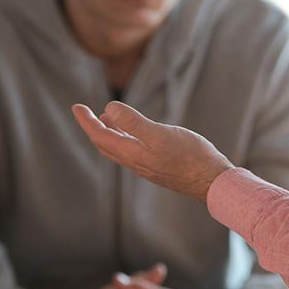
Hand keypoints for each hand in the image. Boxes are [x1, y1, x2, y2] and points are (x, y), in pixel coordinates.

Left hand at [72, 102, 232, 202]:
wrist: (212, 182)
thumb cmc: (191, 157)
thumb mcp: (161, 135)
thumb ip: (134, 123)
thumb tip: (108, 109)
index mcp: (132, 154)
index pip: (100, 137)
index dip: (86, 121)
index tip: (76, 106)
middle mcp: (135, 162)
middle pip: (104, 144)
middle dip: (92, 127)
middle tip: (83, 111)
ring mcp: (146, 166)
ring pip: (118, 149)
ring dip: (107, 133)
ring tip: (102, 118)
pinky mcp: (157, 166)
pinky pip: (131, 152)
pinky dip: (123, 139)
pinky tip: (132, 132)